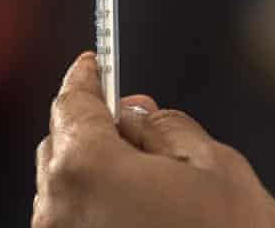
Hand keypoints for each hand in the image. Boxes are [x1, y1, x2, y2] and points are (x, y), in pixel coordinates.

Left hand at [33, 52, 274, 227]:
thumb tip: (141, 113)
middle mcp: (59, 211)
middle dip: (94, 126)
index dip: (85, 77)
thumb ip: (169, 127)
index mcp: (89, 170)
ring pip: (66, 189)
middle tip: (138, 120)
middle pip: (60, 146)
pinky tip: (143, 211)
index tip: (93, 62)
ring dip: (98, 170)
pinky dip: (98, 205)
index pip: (72, 104)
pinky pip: (75, 222)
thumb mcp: (216, 166)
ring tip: (153, 176)